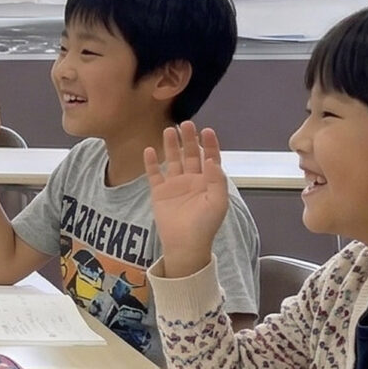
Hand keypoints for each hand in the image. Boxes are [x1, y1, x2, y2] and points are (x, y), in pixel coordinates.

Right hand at [144, 121, 228, 276]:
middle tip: (185, 124)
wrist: (185, 244)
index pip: (210, 158)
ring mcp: (174, 185)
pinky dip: (151, 162)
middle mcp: (192, 180)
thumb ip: (217, 180)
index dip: (209, 144)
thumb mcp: (218, 202)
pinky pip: (154, 174)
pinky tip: (149, 150)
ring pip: (173, 160)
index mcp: (208, 182)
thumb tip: (213, 159)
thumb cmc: (205, 225)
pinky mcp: (159, 192)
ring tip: (169, 130)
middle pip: (190, 154)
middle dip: (188, 139)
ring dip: (171, 146)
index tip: (207, 130)